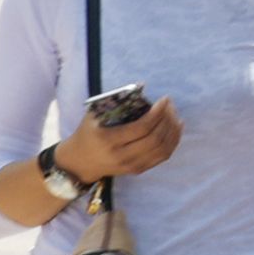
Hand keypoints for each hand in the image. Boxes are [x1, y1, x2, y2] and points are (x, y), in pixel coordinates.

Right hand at [54, 98, 183, 184]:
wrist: (79, 163)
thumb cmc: (87, 132)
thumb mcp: (94, 114)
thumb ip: (115, 100)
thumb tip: (142, 84)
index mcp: (109, 140)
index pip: (142, 128)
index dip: (158, 113)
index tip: (164, 100)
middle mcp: (121, 156)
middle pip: (155, 139)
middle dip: (167, 119)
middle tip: (169, 105)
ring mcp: (130, 166)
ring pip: (162, 149)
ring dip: (172, 130)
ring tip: (174, 115)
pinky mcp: (137, 170)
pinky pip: (162, 157)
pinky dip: (172, 142)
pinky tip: (175, 128)